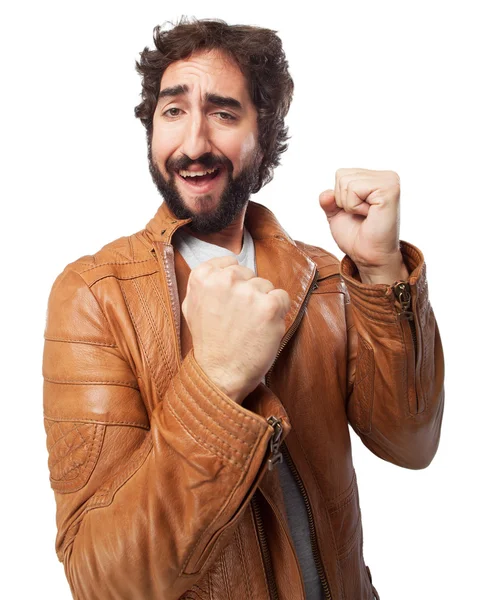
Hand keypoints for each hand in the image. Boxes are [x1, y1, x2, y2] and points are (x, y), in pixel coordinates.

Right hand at [182, 255, 290, 403]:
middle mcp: (225, 280)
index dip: (234, 283)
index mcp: (203, 277)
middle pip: (250, 274)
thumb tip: (221, 268)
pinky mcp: (269, 306)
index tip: (230, 300)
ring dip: (262, 304)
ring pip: (266, 286)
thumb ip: (204, 283)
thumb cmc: (209, 343)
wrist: (220, 374)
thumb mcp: (191, 307)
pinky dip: (278, 313)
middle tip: (238, 319)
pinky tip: (263, 328)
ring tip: (249, 326)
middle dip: (248, 293)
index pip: (230, 263)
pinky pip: (282, 298)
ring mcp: (248, 292)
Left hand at [319, 169, 406, 279]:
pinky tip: (369, 215)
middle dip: (343, 200)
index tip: (356, 212)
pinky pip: (354, 188)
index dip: (340, 197)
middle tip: (361, 215)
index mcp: (376, 178)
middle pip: (342, 175)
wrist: (368, 256)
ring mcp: (390, 181)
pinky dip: (354, 206)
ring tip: (366, 215)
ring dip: (349, 204)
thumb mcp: (337, 214)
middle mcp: (386, 176)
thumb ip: (329, 200)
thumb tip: (326, 194)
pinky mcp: (389, 189)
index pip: (341, 173)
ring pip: (346, 181)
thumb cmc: (357, 237)